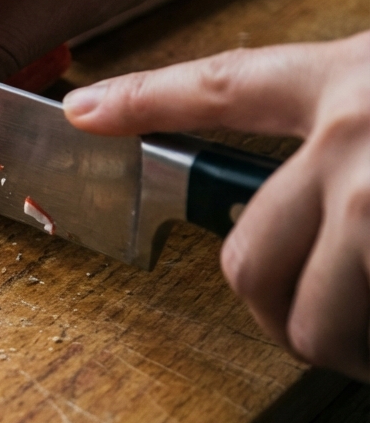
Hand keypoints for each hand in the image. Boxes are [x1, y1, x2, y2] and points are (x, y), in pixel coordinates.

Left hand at [64, 30, 369, 381]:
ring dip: (342, 343)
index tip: (81, 113)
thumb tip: (313, 197)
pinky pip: (365, 333)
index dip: (144, 101)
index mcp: (347, 78)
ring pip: (309, 316)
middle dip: (273, 312)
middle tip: (311, 326)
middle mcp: (348, 131)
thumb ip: (351, 129)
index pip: (222, 87)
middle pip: (245, 257)